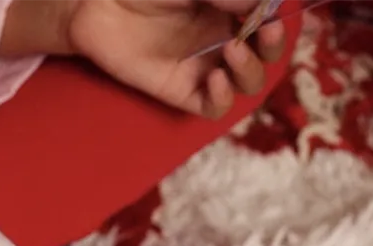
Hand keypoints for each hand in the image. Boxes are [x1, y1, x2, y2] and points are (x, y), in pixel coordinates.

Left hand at [1, 0, 286, 117]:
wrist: (94, 4)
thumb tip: (262, 2)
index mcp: (227, 6)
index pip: (267, 17)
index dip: (278, 18)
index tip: (274, 10)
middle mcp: (220, 36)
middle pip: (265, 54)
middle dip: (271, 45)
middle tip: (263, 31)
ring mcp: (202, 65)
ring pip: (245, 83)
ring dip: (250, 70)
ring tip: (232, 50)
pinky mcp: (181, 90)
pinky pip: (213, 107)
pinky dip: (222, 98)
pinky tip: (214, 79)